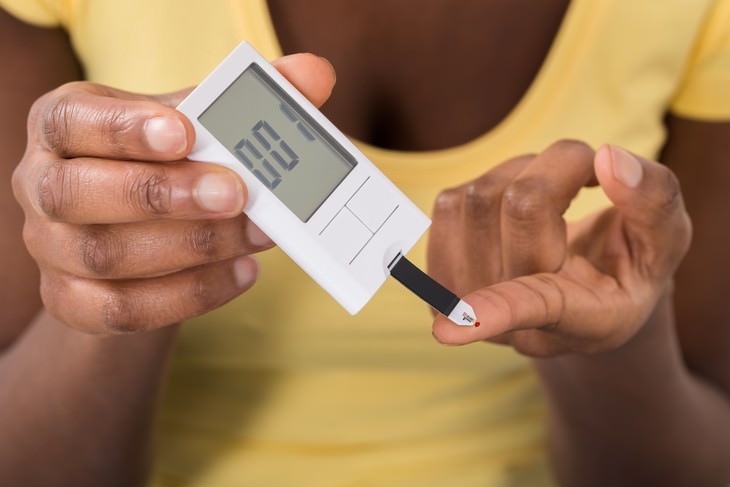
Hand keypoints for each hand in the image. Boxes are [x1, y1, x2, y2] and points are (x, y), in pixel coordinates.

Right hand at [11, 53, 335, 333]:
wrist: (136, 235)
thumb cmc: (163, 164)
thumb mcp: (194, 125)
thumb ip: (246, 102)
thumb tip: (314, 76)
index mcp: (64, 125)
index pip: (73, 121)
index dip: (124, 129)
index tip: (186, 132)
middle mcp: (44, 185)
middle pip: (78, 194)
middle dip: (164, 194)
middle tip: (237, 194)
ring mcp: (53, 250)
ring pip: (107, 256)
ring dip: (194, 246)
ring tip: (259, 234)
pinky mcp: (73, 302)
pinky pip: (125, 309)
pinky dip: (193, 293)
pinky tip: (244, 272)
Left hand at [428, 140, 691, 355]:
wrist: (586, 292)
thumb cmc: (628, 266)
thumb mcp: (665, 240)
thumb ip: (654, 202)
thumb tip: (608, 158)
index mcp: (585, 319)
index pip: (535, 306)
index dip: (495, 310)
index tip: (444, 333)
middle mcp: (519, 324)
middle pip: (520, 204)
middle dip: (561, 166)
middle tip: (590, 174)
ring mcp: (473, 307)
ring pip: (479, 195)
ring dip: (522, 172)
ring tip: (553, 194)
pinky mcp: (440, 279)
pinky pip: (451, 202)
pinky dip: (492, 183)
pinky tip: (518, 205)